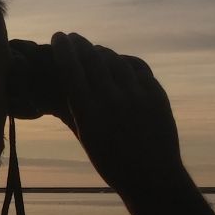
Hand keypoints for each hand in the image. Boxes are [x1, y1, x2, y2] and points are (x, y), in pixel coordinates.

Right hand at [49, 32, 187, 193]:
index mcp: (89, 113)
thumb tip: (58, 90)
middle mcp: (111, 99)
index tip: (58, 37)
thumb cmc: (112, 163)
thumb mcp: (86, 138)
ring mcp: (136, 95)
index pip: (71, 69)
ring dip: (101, 51)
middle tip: (73, 38)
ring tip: (94, 50)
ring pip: (115, 59)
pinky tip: (120, 62)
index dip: (63, 48)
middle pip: (92, 58)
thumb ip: (73, 111)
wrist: (153, 178)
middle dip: (79, 43)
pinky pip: (137, 68)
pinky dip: (125, 61)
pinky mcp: (156, 94)